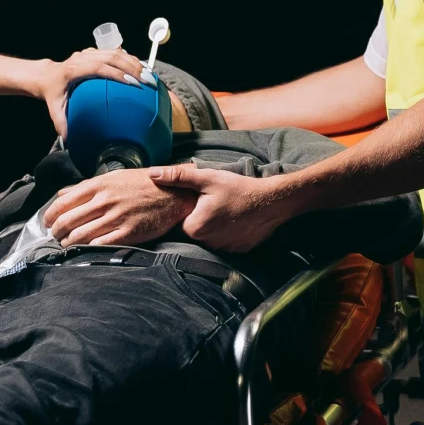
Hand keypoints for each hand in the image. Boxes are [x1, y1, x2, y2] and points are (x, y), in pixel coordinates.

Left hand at [41, 168, 195, 247]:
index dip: (50, 215)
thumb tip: (62, 194)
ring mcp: (116, 218)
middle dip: (56, 231)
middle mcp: (105, 201)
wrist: (174, 194)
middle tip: (55, 236)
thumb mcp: (114, 177)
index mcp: (99, 186)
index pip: (63, 203)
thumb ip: (86, 186)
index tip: (47, 222)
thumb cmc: (144, 184)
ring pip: (80, 235)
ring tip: (66, 244)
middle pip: (68, 221)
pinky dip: (87, 249)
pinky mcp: (128, 233)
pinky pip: (100, 245)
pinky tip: (83, 250)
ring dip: (68, 243)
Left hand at [42, 48, 148, 135]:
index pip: (98, 67)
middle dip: (132, 68)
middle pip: (111, 57)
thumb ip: (61, 123)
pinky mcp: (95, 52)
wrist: (48, 75)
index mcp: (73, 69)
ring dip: (134, 63)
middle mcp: (82, 57)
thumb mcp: (55, 108)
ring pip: (116, 52)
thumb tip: (69, 140)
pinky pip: (115, 52)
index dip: (116, 74)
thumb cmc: (53, 92)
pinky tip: (142, 68)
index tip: (133, 83)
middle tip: (148, 81)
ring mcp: (89, 53)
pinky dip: (130, 59)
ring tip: (149, 75)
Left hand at [148, 165, 296, 253]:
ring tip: (224, 211)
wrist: (271, 202)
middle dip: (198, 218)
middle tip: (211, 203)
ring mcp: (223, 250)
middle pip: (193, 232)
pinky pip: (224, 244)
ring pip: (209, 239)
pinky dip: (226, 234)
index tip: (195, 200)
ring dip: (212, 228)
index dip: (185, 210)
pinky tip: (234, 220)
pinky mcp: (237, 251)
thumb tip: (152, 173)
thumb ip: (177, 177)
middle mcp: (206, 244)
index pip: (178, 222)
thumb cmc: (238, 188)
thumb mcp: (206, 178)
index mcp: (194, 227)